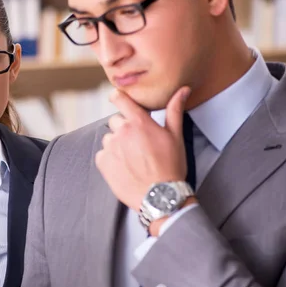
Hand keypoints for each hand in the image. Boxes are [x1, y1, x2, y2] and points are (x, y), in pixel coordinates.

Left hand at [95, 86, 190, 212]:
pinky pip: (103, 154)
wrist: (160, 196)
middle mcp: (121, 132)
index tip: (117, 98)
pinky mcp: (102, 162)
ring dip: (117, 145)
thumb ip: (174, 110)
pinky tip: (125, 168)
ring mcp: (110, 147)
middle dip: (124, 129)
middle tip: (138, 144)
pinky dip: (111, 159)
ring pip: (109, 139)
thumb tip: (183, 90)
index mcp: (138, 122)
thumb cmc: (171, 166)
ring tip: (133, 159)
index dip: (117, 97)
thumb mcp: (176, 136)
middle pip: (116, 121)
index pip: (119, 98)